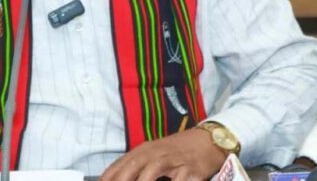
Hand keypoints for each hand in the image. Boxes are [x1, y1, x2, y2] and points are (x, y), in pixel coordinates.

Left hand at [100, 128, 226, 180]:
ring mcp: (173, 160)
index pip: (121, 163)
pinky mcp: (190, 170)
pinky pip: (178, 180)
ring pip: (152, 170)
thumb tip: (120, 176)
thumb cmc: (178, 151)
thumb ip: (138, 166)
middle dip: (121, 178)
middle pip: (133, 165)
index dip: (108, 175)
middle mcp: (156, 153)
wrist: (208, 141)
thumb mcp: (155, 154)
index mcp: (144, 150)